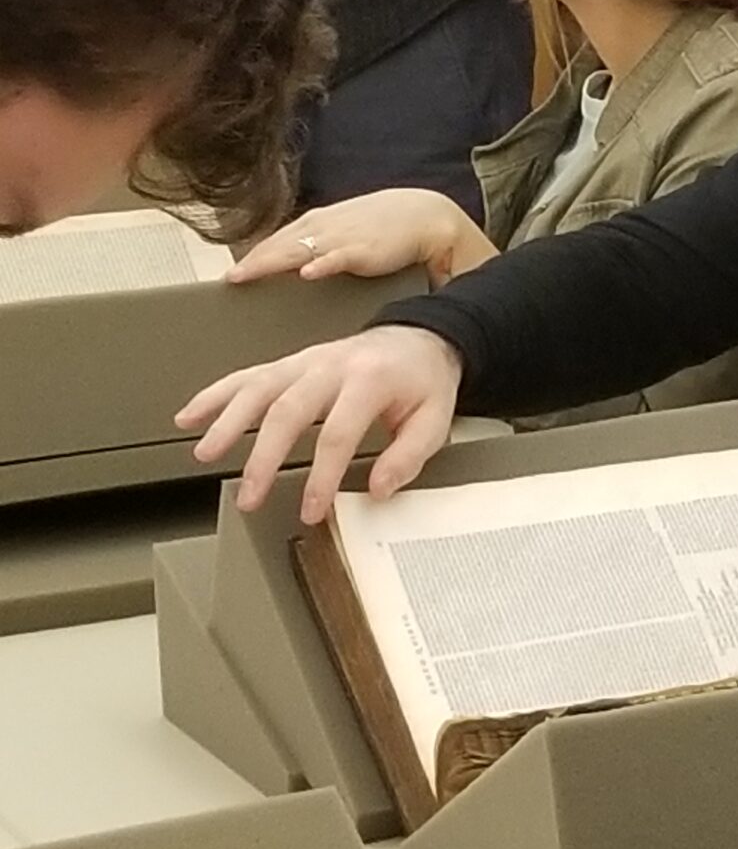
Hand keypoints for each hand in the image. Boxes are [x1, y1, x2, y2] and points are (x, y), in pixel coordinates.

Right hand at [175, 325, 464, 522]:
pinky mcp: (291, 364)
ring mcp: (306, 362)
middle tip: (249, 495)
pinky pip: (248, 377)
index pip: (338, 433)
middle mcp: (331, 367)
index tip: (311, 509)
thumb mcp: (435, 420)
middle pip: (288, 411)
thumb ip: (408, 455)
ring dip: (227, 421)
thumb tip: (378, 489)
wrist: (420, 338)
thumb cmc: (423, 382)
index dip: (322, 476)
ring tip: (204, 453)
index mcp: (370, 380)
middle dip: (264, 457)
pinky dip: (216, 395)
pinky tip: (190, 416)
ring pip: (259, 389)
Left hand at [229, 189, 481, 286]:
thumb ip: (318, 245)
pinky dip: (321, 264)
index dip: (252, 255)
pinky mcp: (364, 250)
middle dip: (252, 262)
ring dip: (271, 263)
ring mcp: (342, 237)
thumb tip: (292, 266)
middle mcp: (323, 227)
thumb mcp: (344, 231)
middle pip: (279, 245)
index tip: (231, 275)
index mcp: (317, 222)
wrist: (426, 216)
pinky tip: (306, 273)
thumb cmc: (384, 225)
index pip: (276, 240)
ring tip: (248, 276)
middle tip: (230, 281)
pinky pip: (337, 257)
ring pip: (298, 250)